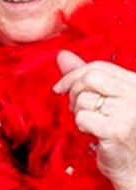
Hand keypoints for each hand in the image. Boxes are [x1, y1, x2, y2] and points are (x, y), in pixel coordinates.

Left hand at [54, 50, 135, 189]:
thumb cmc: (122, 134)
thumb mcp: (108, 100)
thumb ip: (88, 77)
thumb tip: (62, 55)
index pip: (99, 67)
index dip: (74, 75)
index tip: (60, 88)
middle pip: (90, 78)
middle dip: (75, 92)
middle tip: (77, 108)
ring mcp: (129, 112)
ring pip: (83, 99)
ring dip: (79, 112)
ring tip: (92, 124)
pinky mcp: (117, 130)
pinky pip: (82, 117)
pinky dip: (81, 126)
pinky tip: (94, 134)